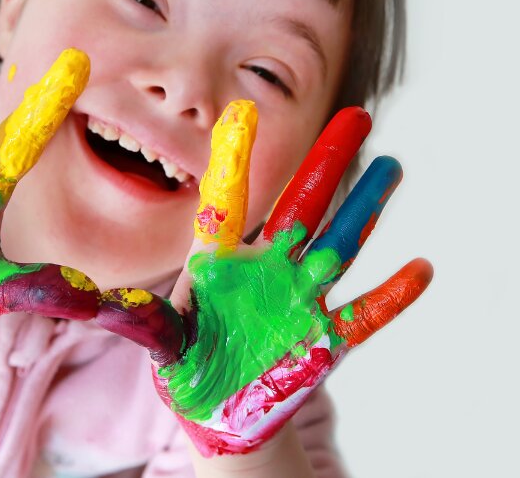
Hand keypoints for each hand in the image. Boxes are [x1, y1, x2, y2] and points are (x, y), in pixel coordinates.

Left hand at [97, 101, 431, 455]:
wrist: (223, 408)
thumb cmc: (187, 365)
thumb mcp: (164, 343)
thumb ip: (145, 322)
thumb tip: (97, 303)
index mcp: (221, 263)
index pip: (228, 203)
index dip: (234, 161)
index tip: (242, 112)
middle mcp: (267, 268)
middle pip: (302, 205)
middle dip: (327, 161)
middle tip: (355, 114)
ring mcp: (300, 298)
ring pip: (340, 244)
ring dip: (367, 209)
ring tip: (392, 166)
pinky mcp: (324, 338)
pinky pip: (365, 314)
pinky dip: (393, 295)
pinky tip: (421, 268)